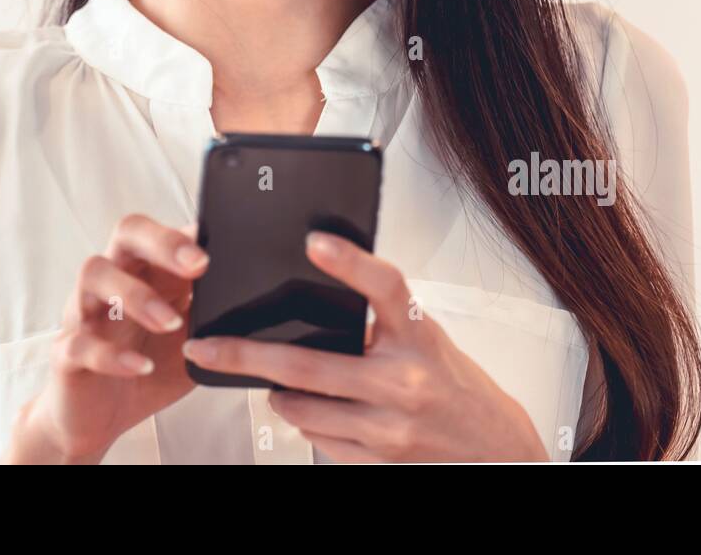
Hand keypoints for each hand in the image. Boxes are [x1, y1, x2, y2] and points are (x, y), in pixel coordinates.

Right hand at [4, 214, 206, 463]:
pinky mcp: (65, 352)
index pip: (164, 230)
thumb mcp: (192, 342)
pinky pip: (78, 341)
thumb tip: (252, 299)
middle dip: (162, 240)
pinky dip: (111, 354)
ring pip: (94, 272)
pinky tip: (140, 366)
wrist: (98, 419)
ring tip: (170, 323)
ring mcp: (84, 312)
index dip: (189, 232)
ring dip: (136, 294)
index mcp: (147, 272)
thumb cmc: (149, 368)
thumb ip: (214, 317)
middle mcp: (114, 280)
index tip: (221, 245)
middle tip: (197, 264)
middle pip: (127, 232)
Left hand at [180, 231, 548, 462]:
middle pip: (309, 365)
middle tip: (206, 346)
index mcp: (419, 335)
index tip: (314, 241)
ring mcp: (391, 426)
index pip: (385, 287)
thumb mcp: (425, 335)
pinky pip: (321, 440)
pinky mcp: (380, 458)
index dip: (350, 262)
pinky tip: (305, 408)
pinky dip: (305, 422)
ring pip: (305, 408)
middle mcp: (405, 381)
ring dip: (276, 394)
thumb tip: (322, 288)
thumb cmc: (456, 382)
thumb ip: (382, 317)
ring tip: (266, 379)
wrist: (494, 447)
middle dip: (245, 356)